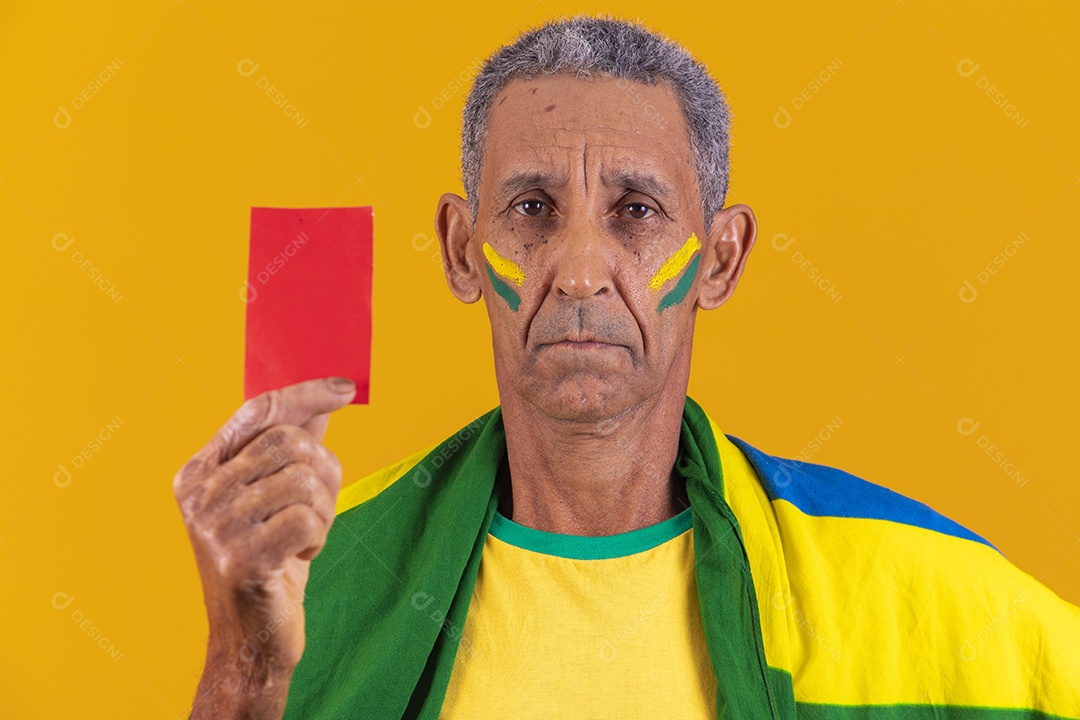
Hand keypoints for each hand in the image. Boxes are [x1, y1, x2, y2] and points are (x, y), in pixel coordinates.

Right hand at [173, 376, 355, 716]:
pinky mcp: (240, 560)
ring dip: (323, 509)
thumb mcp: (278, 496)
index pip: (258, 411)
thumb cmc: (269, 559)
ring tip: (305, 536)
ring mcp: (214, 527)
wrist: (252, 637)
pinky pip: (307, 518)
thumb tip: (328, 394)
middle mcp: (199, 494)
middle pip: (289, 442)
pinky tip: (299, 555)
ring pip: (303, 480)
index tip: (345, 388)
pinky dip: (318, 536)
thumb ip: (294, 445)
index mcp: (199, 472)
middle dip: (322, 472)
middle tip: (317, 508)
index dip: (305, 394)